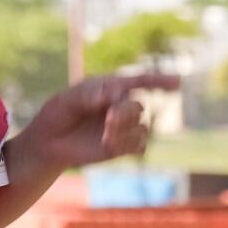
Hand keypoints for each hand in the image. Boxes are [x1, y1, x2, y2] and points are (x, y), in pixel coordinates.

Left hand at [28, 73, 175, 168]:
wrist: (49, 142)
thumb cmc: (58, 114)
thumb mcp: (67, 99)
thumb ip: (89, 95)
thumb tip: (114, 93)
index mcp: (112, 87)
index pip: (141, 80)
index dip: (161, 80)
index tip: (178, 82)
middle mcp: (122, 105)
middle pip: (138, 106)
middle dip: (125, 113)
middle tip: (109, 120)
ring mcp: (125, 127)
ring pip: (141, 127)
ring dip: (125, 131)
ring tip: (105, 136)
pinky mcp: (123, 146)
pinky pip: (139, 145)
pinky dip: (128, 145)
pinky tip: (110, 145)